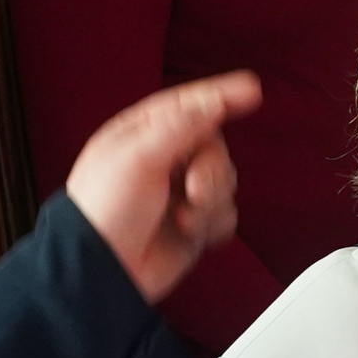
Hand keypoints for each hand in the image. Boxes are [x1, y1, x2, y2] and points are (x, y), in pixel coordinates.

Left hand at [64, 72, 258, 303]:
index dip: (221, 94)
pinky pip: (225, 214)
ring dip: (209, 201)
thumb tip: (215, 102)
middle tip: (193, 188)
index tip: (252, 88)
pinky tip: (188, 231)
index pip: (189, 104)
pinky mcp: (193, 224)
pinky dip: (213, 224)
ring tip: (182, 218)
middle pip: (215, 146)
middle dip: (211, 169)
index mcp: (143, 134)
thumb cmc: (106, 210)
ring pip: (224, 181)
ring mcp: (180, 193)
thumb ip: (180, 126)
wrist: (105, 270)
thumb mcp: (138, 157)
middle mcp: (164, 160)